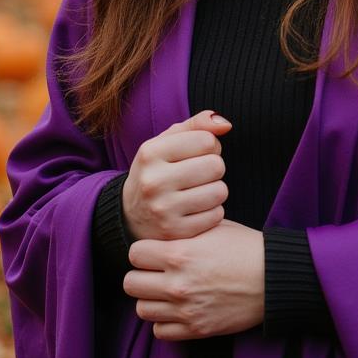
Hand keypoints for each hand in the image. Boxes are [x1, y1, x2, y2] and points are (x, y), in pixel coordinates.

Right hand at [122, 110, 230, 241]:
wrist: (131, 214)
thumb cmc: (158, 169)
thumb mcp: (168, 141)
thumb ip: (198, 125)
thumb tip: (226, 125)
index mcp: (150, 153)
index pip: (207, 140)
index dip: (210, 145)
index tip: (198, 154)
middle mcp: (153, 181)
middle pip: (216, 165)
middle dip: (214, 167)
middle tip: (200, 173)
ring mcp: (163, 209)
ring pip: (220, 191)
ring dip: (216, 190)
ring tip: (199, 190)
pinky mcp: (175, 232)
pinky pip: (216, 215)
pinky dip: (212, 211)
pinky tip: (196, 209)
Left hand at [124, 220, 264, 340]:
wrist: (273, 278)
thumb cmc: (245, 247)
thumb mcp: (213, 228)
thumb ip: (183, 232)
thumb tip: (160, 236)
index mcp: (180, 253)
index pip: (134, 254)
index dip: (144, 251)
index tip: (154, 252)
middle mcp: (177, 283)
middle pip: (130, 283)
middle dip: (141, 275)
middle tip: (156, 272)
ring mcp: (186, 309)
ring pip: (141, 309)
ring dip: (151, 299)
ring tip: (165, 292)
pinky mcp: (196, 329)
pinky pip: (160, 332)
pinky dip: (164, 322)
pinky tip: (176, 309)